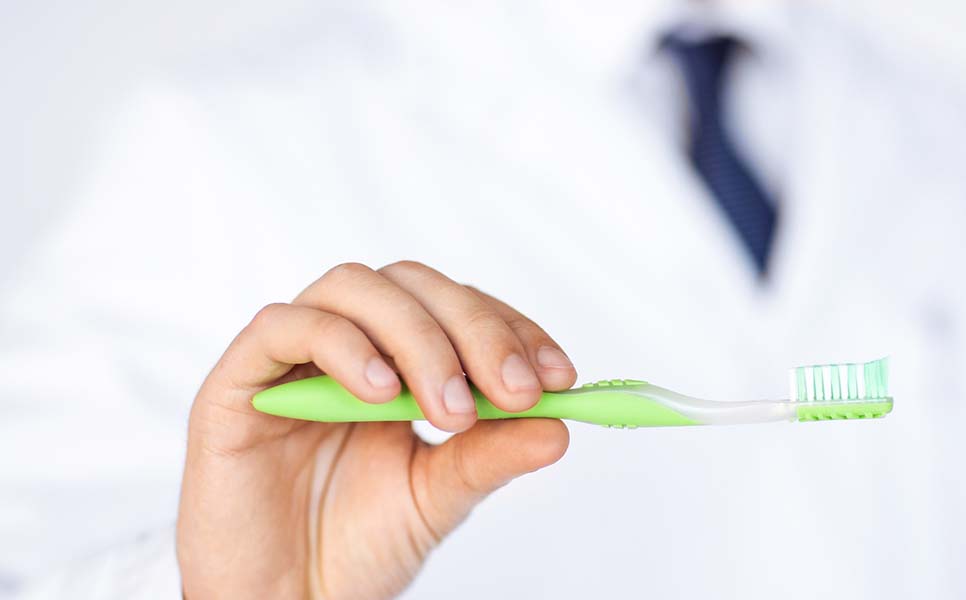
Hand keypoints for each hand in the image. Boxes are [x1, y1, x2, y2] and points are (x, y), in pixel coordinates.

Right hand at [177, 261, 575, 598]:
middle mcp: (347, 345)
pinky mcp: (239, 382)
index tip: (560, 375)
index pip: (459, 308)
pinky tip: (380, 394)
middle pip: (413, 285)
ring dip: (416, 337)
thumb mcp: (439, 496)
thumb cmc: (354, 547)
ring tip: (449, 407)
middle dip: (475, 330)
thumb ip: (491, 456)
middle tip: (514, 392)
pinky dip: (342, 347)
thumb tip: (560, 426)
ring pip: (354, 287)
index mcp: (398, 362)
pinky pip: (283, 327)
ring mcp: (290, 358)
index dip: (511, 329)